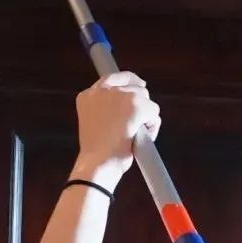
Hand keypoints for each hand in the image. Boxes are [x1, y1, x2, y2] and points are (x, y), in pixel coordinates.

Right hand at [73, 72, 160, 189]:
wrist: (97, 164)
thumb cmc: (97, 153)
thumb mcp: (96, 124)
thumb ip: (108, 109)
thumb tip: (134, 100)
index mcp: (87, 96)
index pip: (112, 78)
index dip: (128, 82)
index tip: (139, 87)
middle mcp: (102, 90)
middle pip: (133, 86)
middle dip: (140, 103)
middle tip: (137, 125)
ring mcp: (119, 95)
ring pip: (145, 98)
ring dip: (146, 117)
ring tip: (135, 137)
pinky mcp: (135, 104)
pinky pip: (154, 111)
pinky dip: (152, 126)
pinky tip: (140, 139)